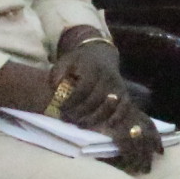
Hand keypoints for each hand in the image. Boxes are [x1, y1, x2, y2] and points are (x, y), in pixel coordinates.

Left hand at [52, 35, 158, 173]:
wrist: (101, 53)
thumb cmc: (80, 60)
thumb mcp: (67, 60)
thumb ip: (58, 72)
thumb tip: (54, 86)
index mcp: (93, 69)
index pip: (82, 89)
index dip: (71, 101)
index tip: (61, 108)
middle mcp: (107, 77)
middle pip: (95, 100)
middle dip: (80, 113)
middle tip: (68, 120)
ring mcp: (118, 84)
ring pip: (109, 105)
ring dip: (95, 118)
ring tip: (81, 124)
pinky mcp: (124, 91)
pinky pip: (125, 106)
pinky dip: (118, 116)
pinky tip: (109, 125)